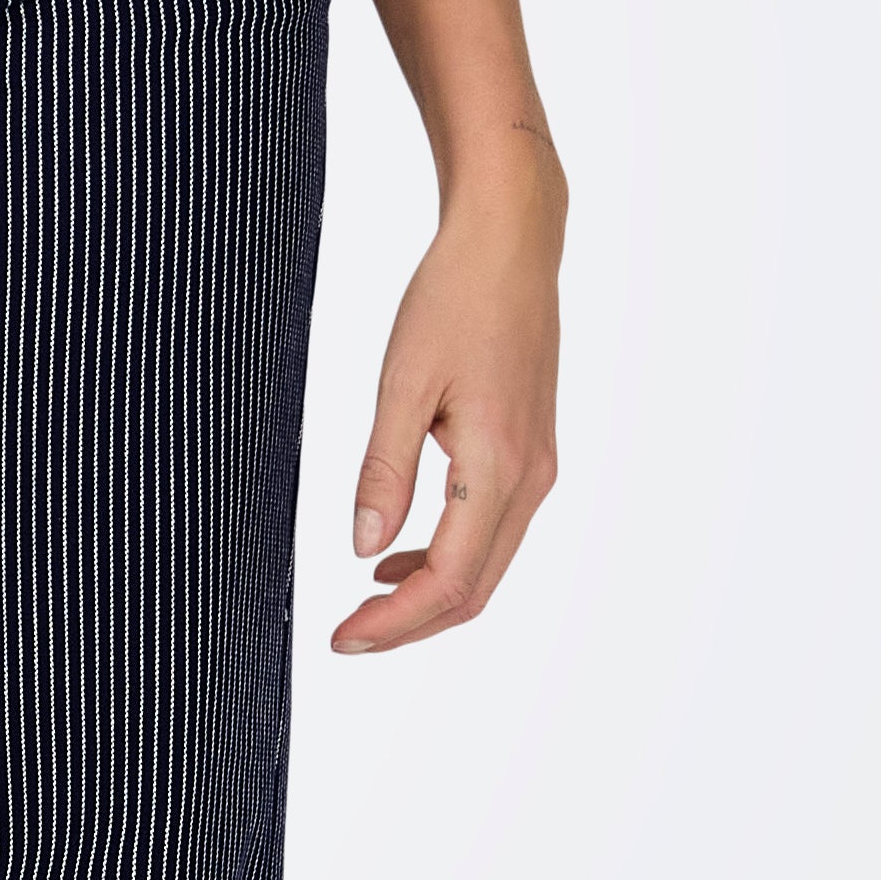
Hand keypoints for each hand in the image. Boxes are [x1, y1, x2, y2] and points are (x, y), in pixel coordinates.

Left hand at [331, 157, 563, 655]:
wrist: (512, 243)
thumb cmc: (455, 297)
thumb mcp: (403, 382)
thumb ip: (384, 470)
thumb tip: (363, 548)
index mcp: (498, 466)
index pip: (450, 580)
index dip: (396, 621)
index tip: (343, 636)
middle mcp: (530, 477)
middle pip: (475, 589)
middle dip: (410, 623)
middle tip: (347, 633)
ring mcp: (537, 466)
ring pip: (487, 564)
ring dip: (429, 593)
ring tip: (365, 598)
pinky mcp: (531, 451)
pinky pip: (493, 529)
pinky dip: (449, 556)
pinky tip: (399, 549)